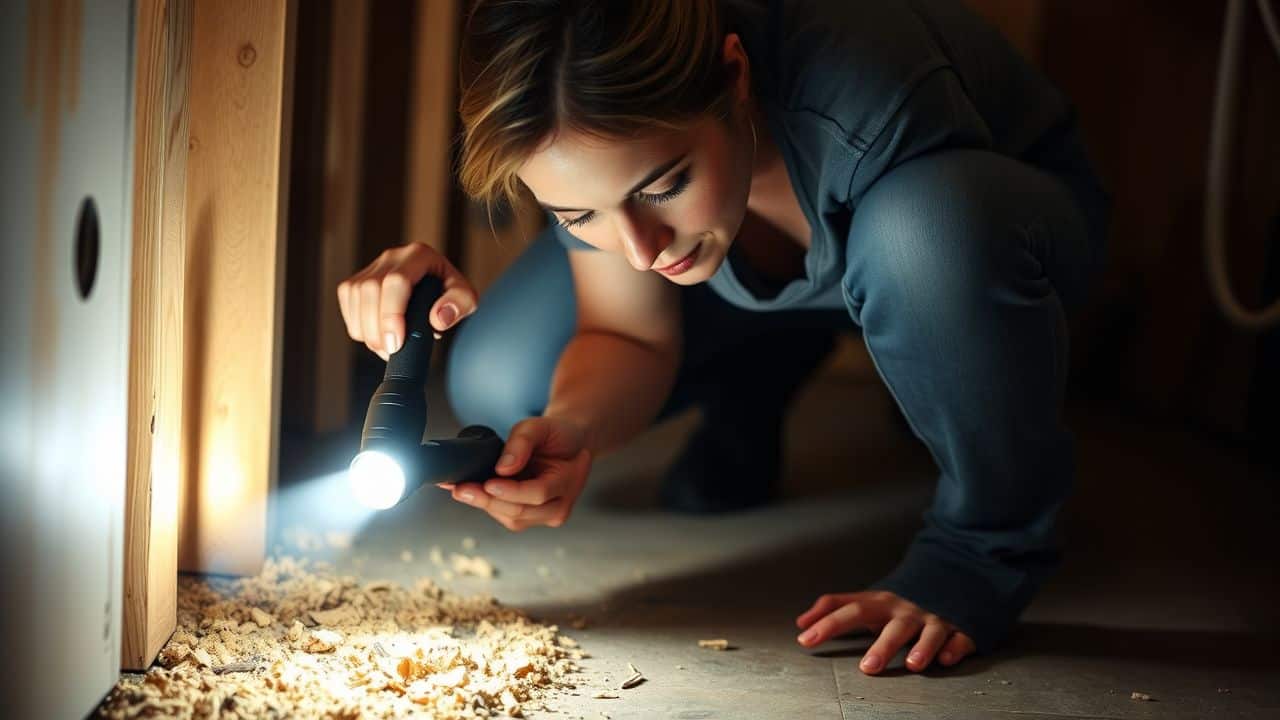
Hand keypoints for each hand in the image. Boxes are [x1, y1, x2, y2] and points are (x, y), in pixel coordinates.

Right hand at [337, 242, 477, 359]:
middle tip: (390, 351)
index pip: (396, 281)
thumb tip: (438, 319)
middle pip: (370, 288)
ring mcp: (373, 266)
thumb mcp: (467, 298)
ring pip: (355, 294)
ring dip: (365, 328)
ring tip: (385, 348)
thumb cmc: (450, 294)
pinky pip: (348, 301)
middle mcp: (393, 257)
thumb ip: (459, 305)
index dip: (392, 314)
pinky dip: (356, 323)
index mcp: (419, 256)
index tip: (396, 342)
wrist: (438, 289)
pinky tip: (374, 337)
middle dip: (375, 326)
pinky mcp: (359, 279)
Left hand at [438, 416, 592, 531]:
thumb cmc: (554, 435)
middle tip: (460, 489)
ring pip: (512, 519)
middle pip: (522, 511)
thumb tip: (502, 468)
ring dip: (486, 504)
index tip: (488, 483)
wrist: (565, 445)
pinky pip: (507, 517)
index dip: (512, 491)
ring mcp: (546, 515)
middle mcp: (560, 504)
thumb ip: (522, 443)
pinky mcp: (531, 517)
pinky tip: (473, 492)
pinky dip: (489, 505)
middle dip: (488, 501)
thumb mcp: (539, 426)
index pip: (539, 492)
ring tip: (462, 488)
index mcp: (568, 480)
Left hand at [795, 590, 976, 673]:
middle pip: (894, 627)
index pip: (851, 611)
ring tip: (913, 664)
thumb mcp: (864, 601)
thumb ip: (832, 608)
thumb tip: (801, 622)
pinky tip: (946, 658)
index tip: (806, 639)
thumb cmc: (896, 602)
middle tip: (867, 668)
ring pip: (930, 633)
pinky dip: (954, 648)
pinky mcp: (960, 629)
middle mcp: (907, 612)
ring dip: (922, 647)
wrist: (944, 581)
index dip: (828, 624)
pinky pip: (960, 639)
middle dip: (882, 647)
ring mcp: (935, 620)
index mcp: (881, 604)